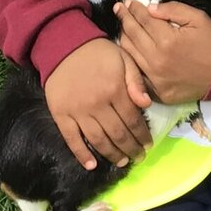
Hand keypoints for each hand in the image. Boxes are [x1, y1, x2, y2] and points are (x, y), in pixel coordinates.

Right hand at [43, 38, 152, 169]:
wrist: (64, 45)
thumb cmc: (98, 53)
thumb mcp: (124, 58)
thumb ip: (136, 81)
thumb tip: (146, 105)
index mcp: (115, 90)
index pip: (132, 119)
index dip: (142, 135)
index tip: (149, 144)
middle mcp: (97, 104)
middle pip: (118, 134)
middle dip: (131, 149)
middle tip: (139, 158)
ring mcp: (77, 111)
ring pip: (98, 140)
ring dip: (111, 154)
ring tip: (122, 162)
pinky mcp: (60, 114)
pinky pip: (71, 139)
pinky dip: (81, 154)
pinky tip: (92, 165)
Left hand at [115, 0, 210, 104]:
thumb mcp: (198, 18)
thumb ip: (173, 10)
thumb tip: (150, 8)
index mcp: (167, 40)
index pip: (143, 20)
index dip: (134, 9)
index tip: (128, 2)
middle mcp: (156, 60)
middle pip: (132, 35)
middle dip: (124, 19)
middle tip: (119, 9)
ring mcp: (155, 78)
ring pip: (130, 54)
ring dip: (124, 37)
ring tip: (123, 26)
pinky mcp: (157, 92)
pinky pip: (137, 73)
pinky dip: (131, 59)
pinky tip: (129, 49)